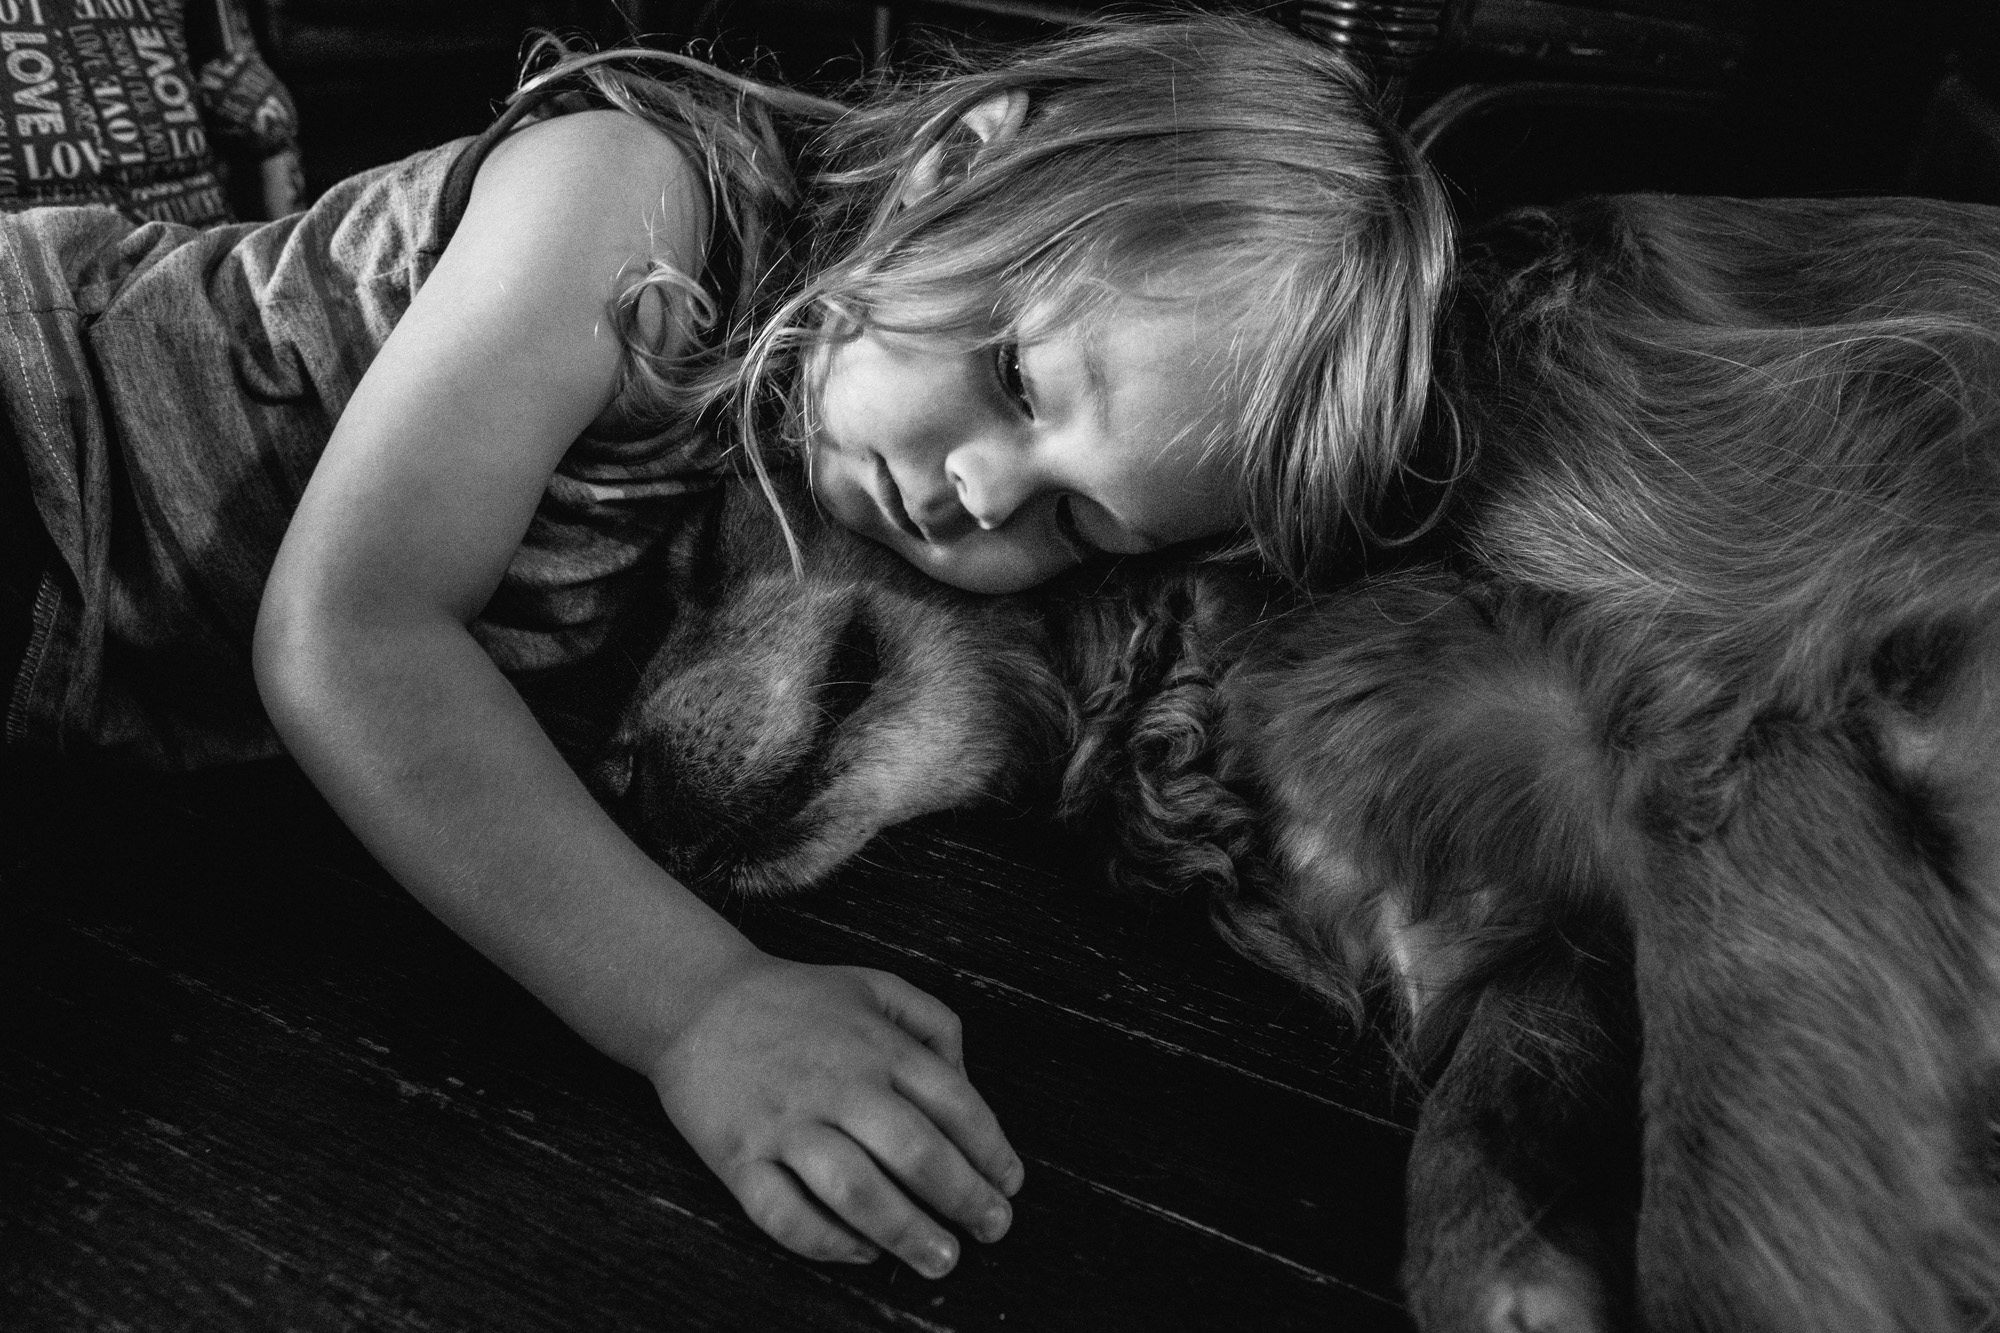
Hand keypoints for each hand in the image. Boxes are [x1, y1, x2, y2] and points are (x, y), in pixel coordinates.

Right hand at [652, 953, 1025, 1275]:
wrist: (696, 1001)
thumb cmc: (797, 999)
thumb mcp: (876, 985)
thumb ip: (933, 1023)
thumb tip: (971, 1081)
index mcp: (877, 1043)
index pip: (954, 1103)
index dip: (992, 1151)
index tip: (1009, 1184)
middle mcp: (837, 1083)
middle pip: (915, 1152)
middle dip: (965, 1199)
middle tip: (993, 1229)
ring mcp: (785, 1123)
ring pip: (856, 1191)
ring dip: (906, 1232)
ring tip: (942, 1259)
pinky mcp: (739, 1157)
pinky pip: (785, 1214)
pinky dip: (828, 1243)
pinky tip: (863, 1252)